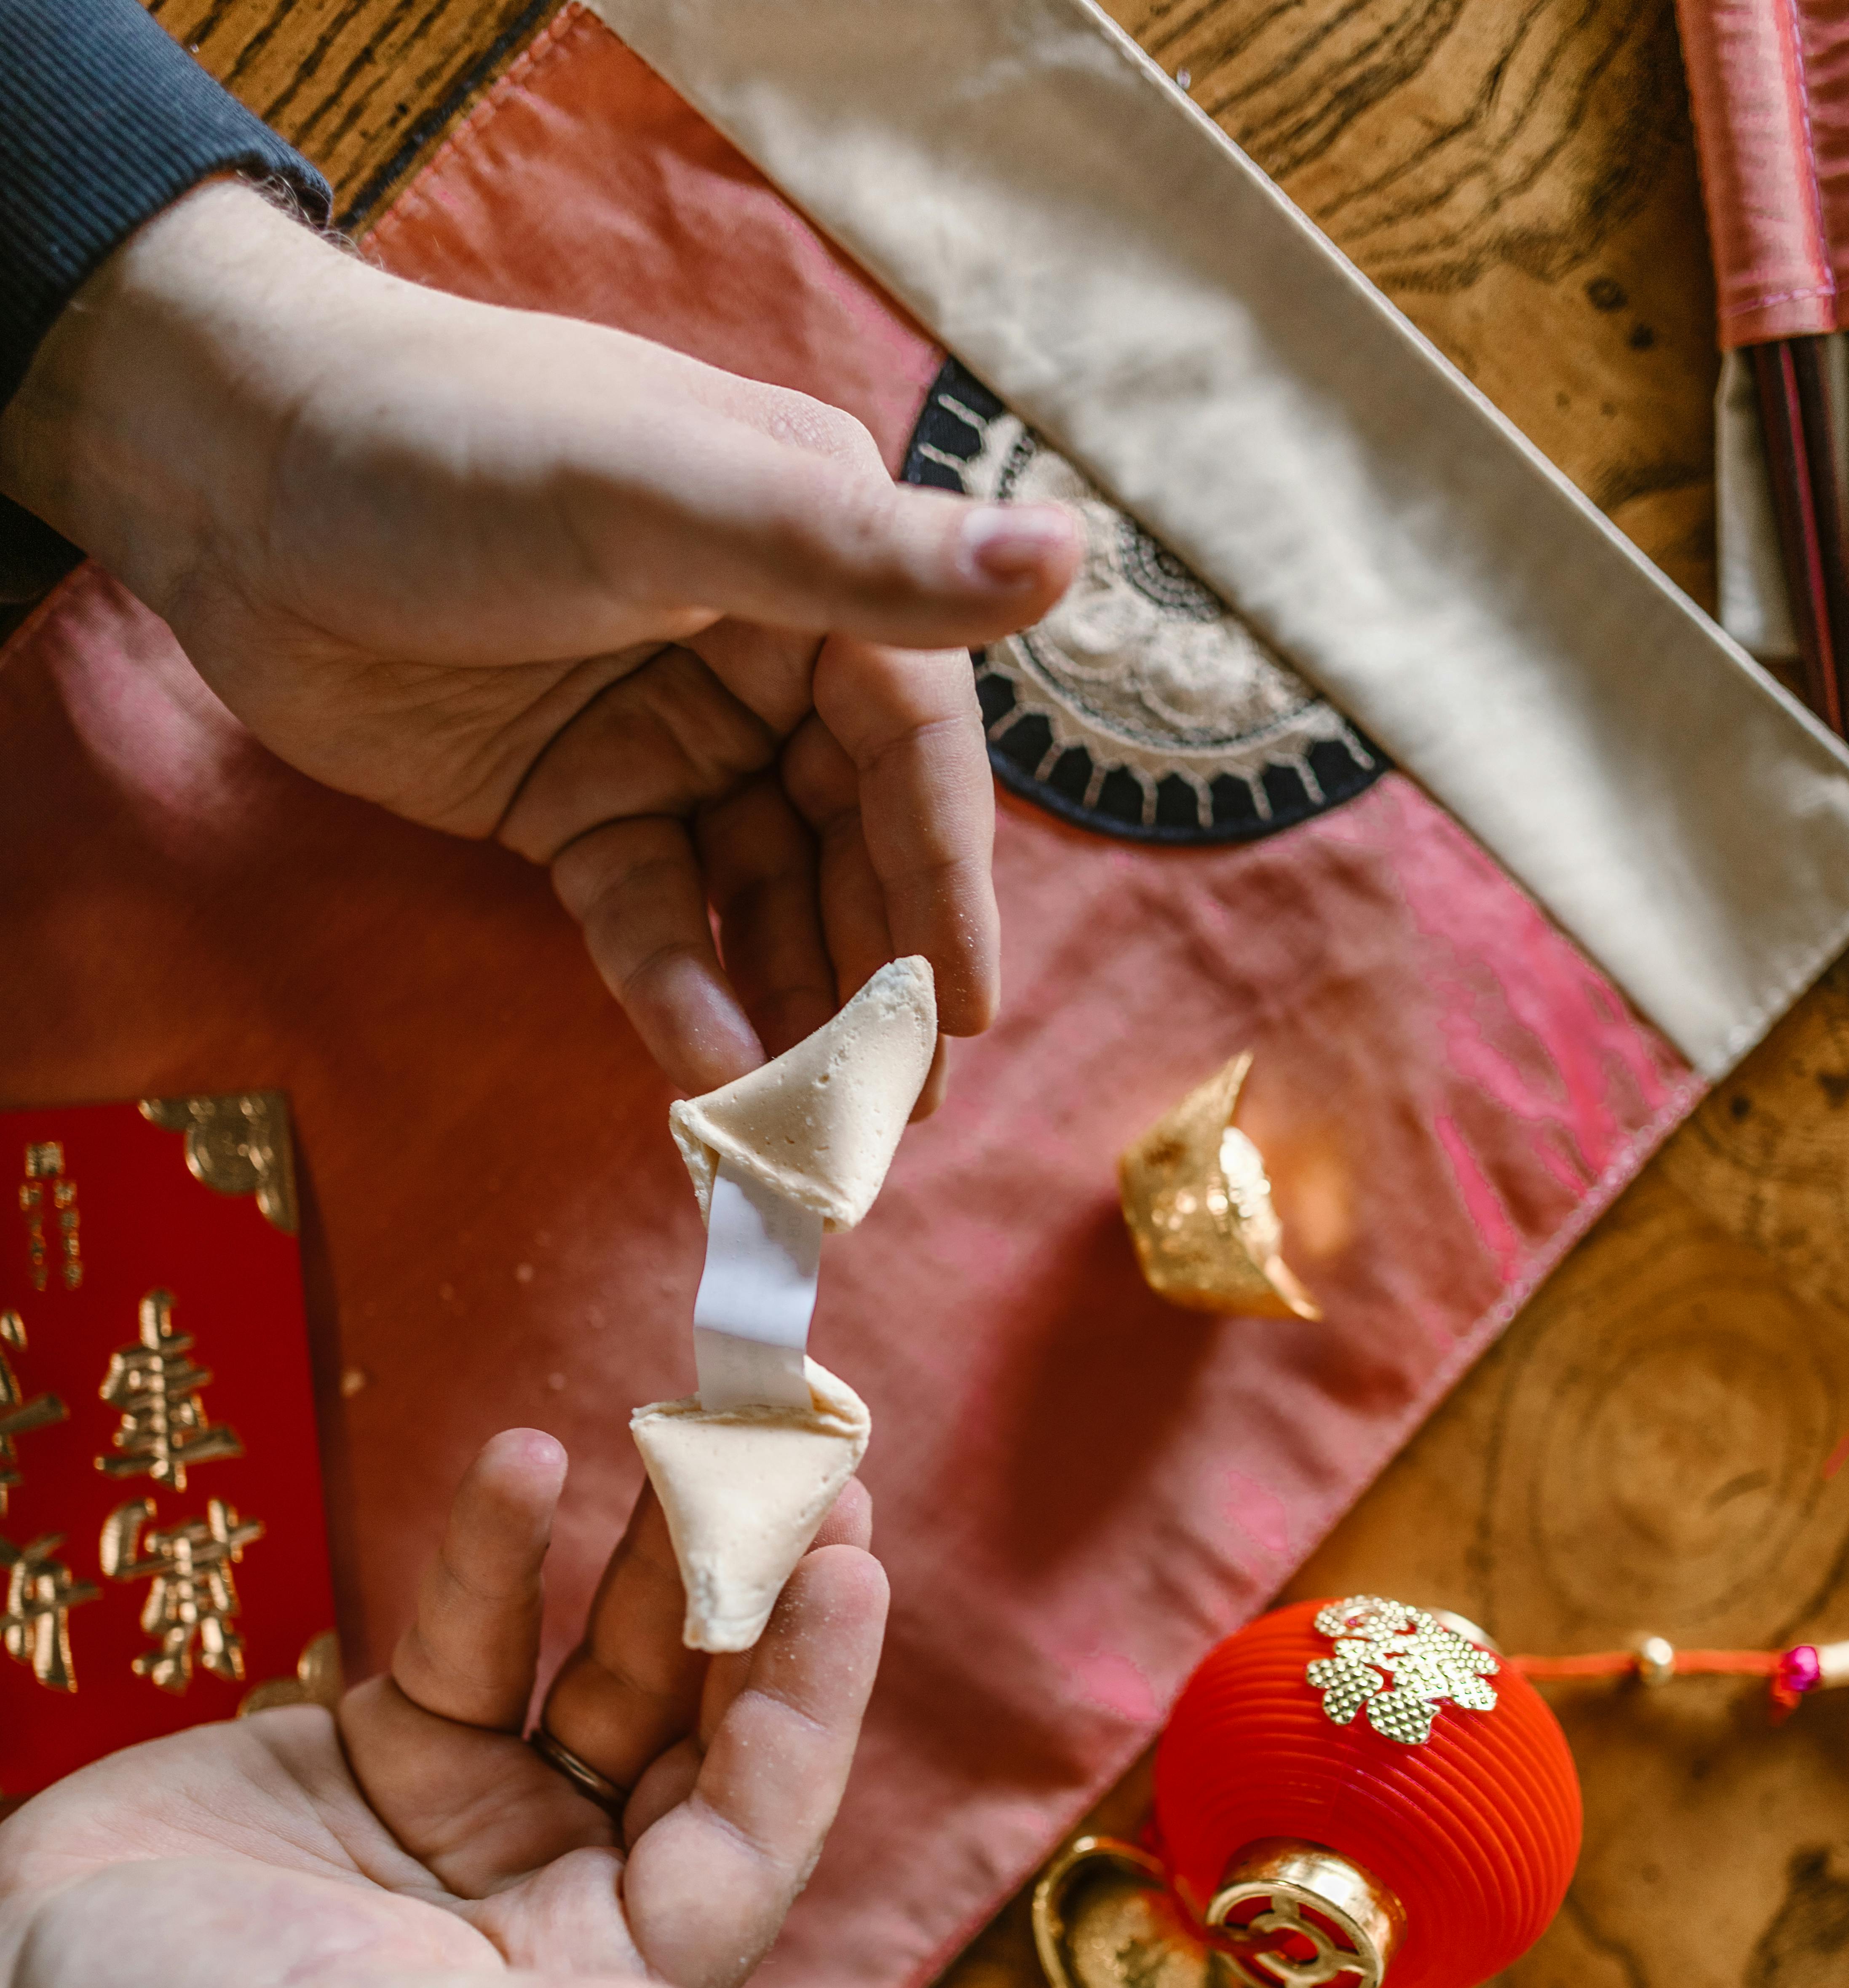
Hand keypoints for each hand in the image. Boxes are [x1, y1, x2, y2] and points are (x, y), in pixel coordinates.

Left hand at [0, 180, 1080, 1100]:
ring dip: (787, 1007)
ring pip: (760, 898)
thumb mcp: (662, 494)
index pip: (915, 748)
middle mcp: (765, 650)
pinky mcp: (576, 807)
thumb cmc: (450, 445)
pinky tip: (704, 1073)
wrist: (229, 472)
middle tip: (891, 1118)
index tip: (958, 1015)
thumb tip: (1067, 555)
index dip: (944, 884)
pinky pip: (653, 919)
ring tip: (807, 1129)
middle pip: (850, 842)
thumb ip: (857, 556)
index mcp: (815, 556)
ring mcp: (669, 735)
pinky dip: (680, 995)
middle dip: (874, 977)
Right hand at [0, 1429, 884, 1987]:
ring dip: (646, 1561)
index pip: (747, 1839)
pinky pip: (478, 1637)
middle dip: (756, 1609)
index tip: (850, 1570)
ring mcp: (479, 1821)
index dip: (809, 1708)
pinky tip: (520, 1462)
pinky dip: (498, 1554)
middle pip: (697, 1739)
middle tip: (811, 1469)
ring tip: (686, 1438)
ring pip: (606, 1671)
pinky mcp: (392, 1752)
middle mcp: (560, 1905)